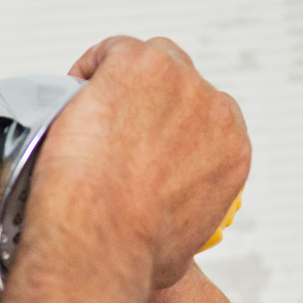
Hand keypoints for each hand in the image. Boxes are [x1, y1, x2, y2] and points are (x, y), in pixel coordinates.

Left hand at [26, 36, 250, 290]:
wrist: (101, 236)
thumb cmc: (132, 251)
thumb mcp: (180, 245)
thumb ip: (183, 218)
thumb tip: (164, 230)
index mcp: (231, 151)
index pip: (200, 119)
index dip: (164, 126)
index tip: (135, 142)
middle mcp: (214, 113)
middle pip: (177, 86)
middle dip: (144, 104)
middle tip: (106, 129)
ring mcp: (179, 82)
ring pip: (147, 63)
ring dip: (117, 82)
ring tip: (85, 114)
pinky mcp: (140, 63)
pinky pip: (111, 51)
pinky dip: (89, 68)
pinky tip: (71, 95)